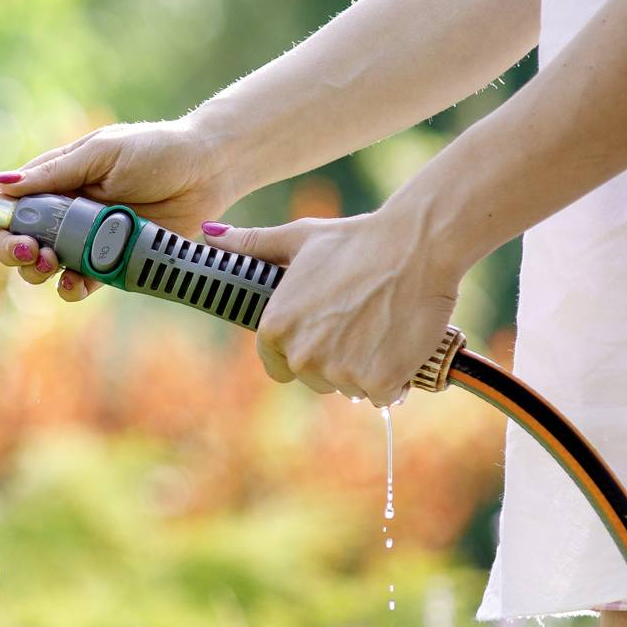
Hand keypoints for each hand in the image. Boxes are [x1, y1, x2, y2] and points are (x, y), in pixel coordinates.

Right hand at [0, 120, 242, 300]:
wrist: (209, 170)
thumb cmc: (156, 149)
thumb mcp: (101, 152)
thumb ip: (53, 173)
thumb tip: (0, 186)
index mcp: (49, 182)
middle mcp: (58, 214)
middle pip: (9, 241)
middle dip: (8, 250)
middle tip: (29, 249)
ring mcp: (81, 242)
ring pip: (37, 268)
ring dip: (36, 271)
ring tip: (54, 262)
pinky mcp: (107, 265)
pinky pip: (75, 285)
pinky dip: (69, 287)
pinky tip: (77, 281)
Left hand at [204, 210, 460, 405]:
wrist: (418, 244)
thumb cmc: (357, 239)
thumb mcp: (298, 237)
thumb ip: (253, 244)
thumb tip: (208, 233)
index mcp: (275, 328)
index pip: (278, 366)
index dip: (303, 351)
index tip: (325, 333)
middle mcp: (301, 355)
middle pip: (315, 378)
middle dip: (336, 359)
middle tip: (362, 322)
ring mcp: (340, 371)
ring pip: (349, 387)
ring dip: (367, 368)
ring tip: (383, 327)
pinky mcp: (378, 381)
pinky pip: (383, 393)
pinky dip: (394, 377)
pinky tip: (402, 343)